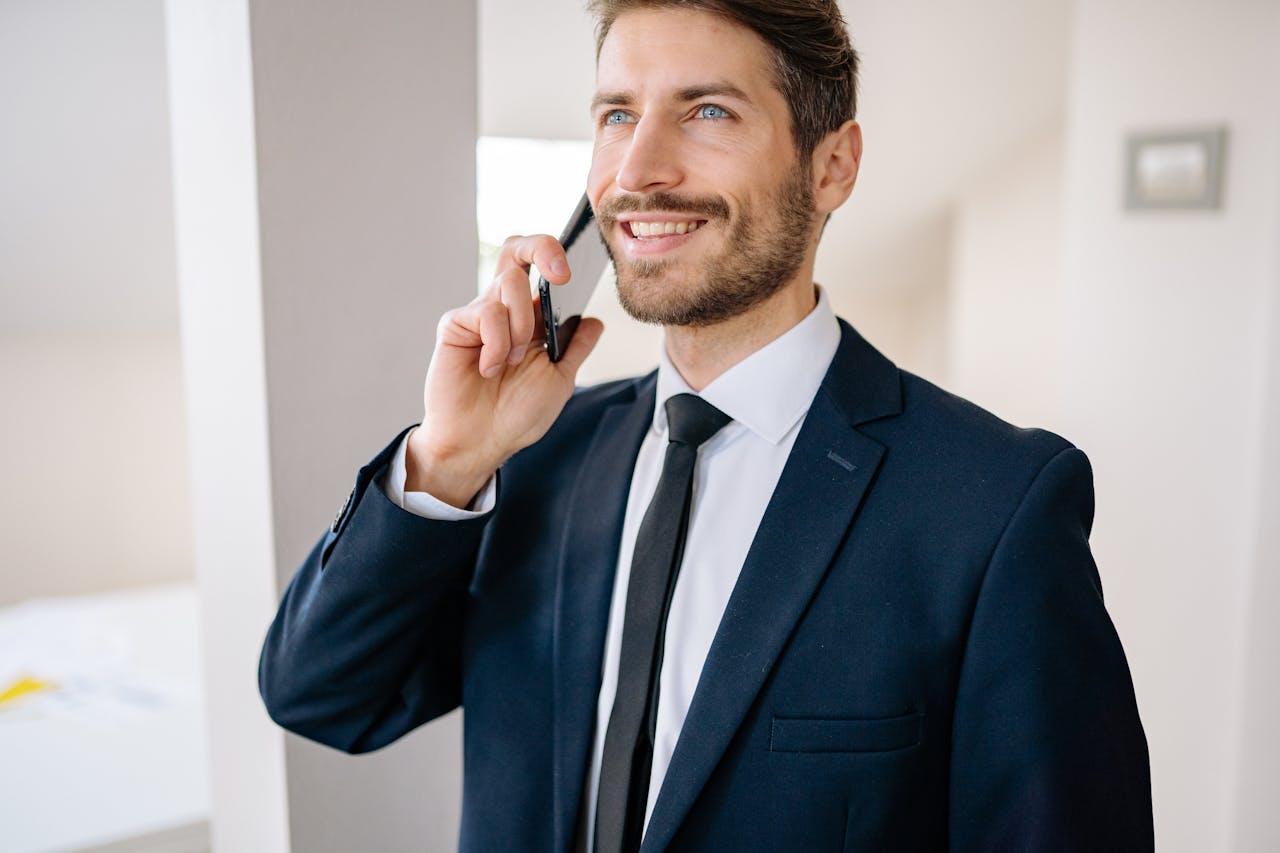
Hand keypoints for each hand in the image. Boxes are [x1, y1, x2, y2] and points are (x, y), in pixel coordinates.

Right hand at [407, 234, 603, 507]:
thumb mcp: (560, 380)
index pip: (540, 267)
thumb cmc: (515, 416)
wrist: (480, 443)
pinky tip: (489, 369)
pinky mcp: (456, 325)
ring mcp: (479, 315)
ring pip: (510, 282)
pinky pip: (486, 312)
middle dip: (542, 248)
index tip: (571, 275)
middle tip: (559, 277)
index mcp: (530, 318)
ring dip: (522, 324)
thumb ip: (577, 348)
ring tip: (512, 362)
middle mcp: (504, 309)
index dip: (555, 254)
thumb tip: (595, 320)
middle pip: (517, 250)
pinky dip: (497, 344)